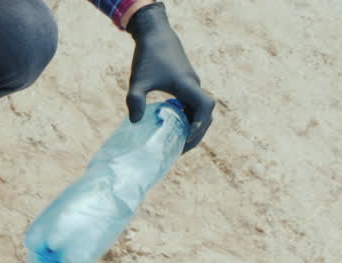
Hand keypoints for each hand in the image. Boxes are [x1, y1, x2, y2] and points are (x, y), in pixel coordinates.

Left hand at [125, 2, 214, 151]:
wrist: (155, 34)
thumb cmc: (148, 56)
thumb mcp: (138, 80)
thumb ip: (136, 100)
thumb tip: (134, 122)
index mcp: (187, 85)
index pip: (205, 106)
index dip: (200, 124)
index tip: (187, 138)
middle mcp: (193, 85)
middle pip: (207, 113)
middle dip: (198, 132)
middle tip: (182, 149)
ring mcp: (192, 84)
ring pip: (202, 109)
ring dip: (195, 126)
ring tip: (179, 142)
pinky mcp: (187, 83)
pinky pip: (194, 104)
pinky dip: (190, 117)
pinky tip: (174, 126)